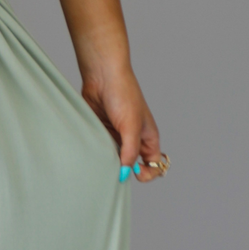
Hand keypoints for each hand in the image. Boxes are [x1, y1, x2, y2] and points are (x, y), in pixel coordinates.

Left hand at [80, 62, 163, 182]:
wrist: (102, 76)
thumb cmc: (123, 95)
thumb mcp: (130, 126)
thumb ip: (130, 152)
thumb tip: (126, 173)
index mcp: (148, 138)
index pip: (155, 165)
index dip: (148, 173)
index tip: (135, 172)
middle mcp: (134, 139)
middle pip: (133, 165)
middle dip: (125, 171)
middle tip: (114, 170)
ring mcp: (117, 136)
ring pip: (115, 159)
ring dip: (109, 162)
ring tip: (102, 159)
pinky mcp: (102, 132)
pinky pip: (101, 149)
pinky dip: (98, 153)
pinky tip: (93, 152)